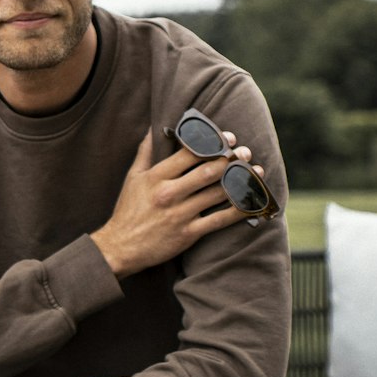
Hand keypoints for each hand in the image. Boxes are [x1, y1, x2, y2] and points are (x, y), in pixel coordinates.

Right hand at [90, 132, 267, 278]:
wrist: (120, 248)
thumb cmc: (127, 211)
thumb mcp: (132, 178)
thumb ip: (145, 152)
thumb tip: (152, 127)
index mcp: (157, 177)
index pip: (189, 153)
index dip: (212, 143)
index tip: (228, 138)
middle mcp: (169, 193)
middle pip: (208, 171)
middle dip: (231, 160)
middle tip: (245, 153)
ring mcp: (180, 214)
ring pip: (217, 194)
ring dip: (240, 181)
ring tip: (256, 172)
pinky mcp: (188, 233)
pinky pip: (219, 220)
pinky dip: (238, 211)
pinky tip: (252, 203)